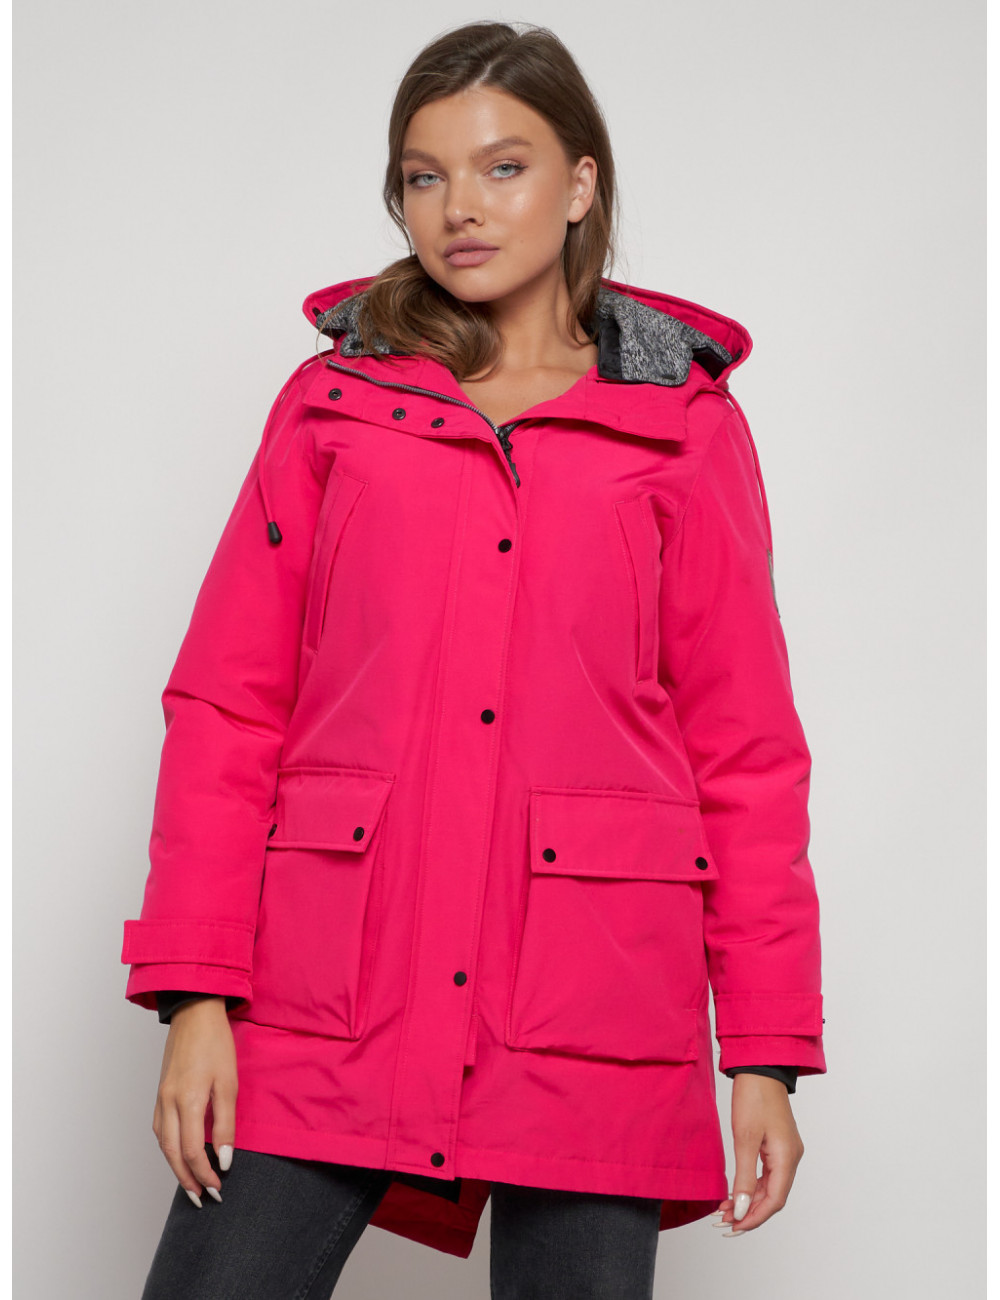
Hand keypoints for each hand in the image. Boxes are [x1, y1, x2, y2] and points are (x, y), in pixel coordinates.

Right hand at [151, 997, 237, 1207]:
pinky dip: (168, 1147)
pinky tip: (179, 1154)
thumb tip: (224, 1158)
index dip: (204, 1173)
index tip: (219, 1186)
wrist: (195, 1012)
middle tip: (203, 1198)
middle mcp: (168, 1102)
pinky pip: (159, 1129)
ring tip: (192, 1184)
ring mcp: (161, 1097)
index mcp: (187, 1100)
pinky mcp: (160, 1092)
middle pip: (172, 1153)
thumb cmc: (216, 1044)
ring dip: (175, 1167)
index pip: (190, 1150)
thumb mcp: (229, 1083)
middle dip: (187, 1179)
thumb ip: (225, 1123)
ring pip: (162, 1144)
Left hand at [713, 1073, 803, 1236]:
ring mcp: (786, 1151)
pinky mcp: (777, 1144)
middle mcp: (791, 1158)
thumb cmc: (754, 1096)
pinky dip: (752, 1186)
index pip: (774, 1201)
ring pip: (770, 1187)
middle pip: (773, 1197)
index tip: (733, 1227)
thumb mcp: (745, 1138)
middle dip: (749, 1212)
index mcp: (787, 1158)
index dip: (754, 1218)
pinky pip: (767, 1173)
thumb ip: (745, 1177)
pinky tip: (736, 1192)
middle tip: (722, 1221)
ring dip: (749, 1200)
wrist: (760, 1066)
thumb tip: (742, 1208)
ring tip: (725, 1210)